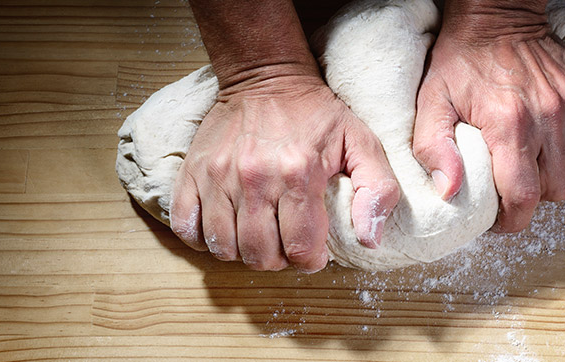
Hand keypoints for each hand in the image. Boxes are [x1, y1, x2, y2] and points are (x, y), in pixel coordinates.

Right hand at [170, 73, 399, 271]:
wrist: (267, 77)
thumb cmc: (317, 114)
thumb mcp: (363, 143)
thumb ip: (378, 191)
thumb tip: (370, 241)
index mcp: (299, 172)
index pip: (300, 248)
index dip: (310, 261)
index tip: (314, 253)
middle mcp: (255, 177)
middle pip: (260, 255)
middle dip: (279, 260)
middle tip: (287, 244)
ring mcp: (218, 176)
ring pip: (224, 247)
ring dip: (244, 253)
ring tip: (260, 236)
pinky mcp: (192, 172)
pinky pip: (187, 228)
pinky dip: (204, 240)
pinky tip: (226, 229)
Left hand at [413, 1, 564, 232]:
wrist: (498, 15)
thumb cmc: (461, 59)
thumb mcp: (432, 101)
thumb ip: (434, 148)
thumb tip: (448, 191)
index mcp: (510, 124)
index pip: (524, 197)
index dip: (512, 220)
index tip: (499, 219)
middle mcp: (550, 117)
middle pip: (554, 190)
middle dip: (531, 198)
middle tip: (510, 186)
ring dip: (552, 177)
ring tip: (527, 164)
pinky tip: (546, 142)